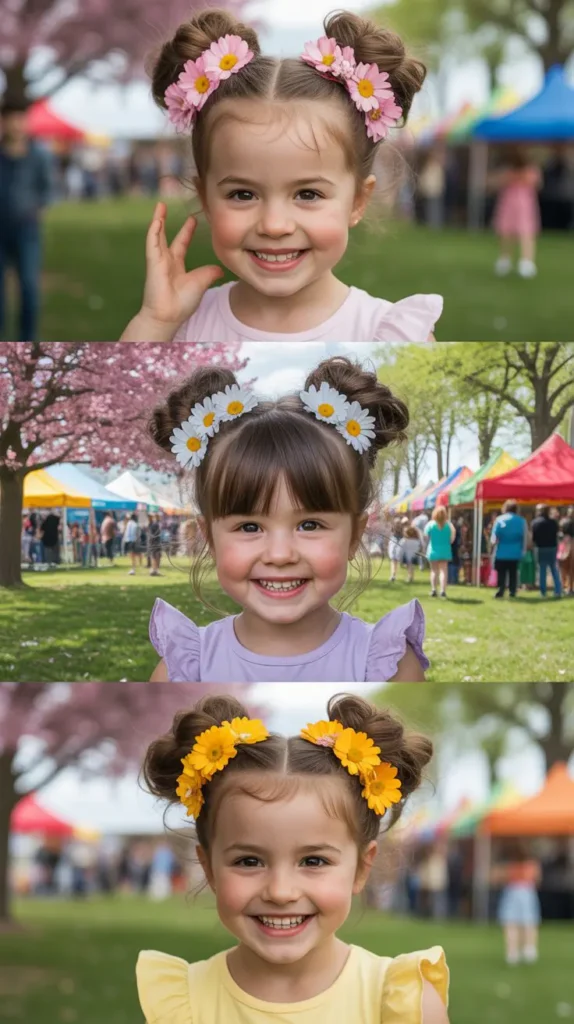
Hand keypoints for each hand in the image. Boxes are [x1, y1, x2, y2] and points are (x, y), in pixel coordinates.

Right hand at [141, 201, 223, 327]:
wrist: (169, 314)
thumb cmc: (183, 303)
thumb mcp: (202, 282)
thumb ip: (210, 272)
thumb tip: (220, 269)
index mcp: (177, 267)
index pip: (182, 244)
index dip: (187, 232)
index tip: (193, 219)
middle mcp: (166, 262)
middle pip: (167, 237)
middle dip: (168, 222)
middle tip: (169, 206)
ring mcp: (158, 261)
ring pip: (157, 236)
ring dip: (157, 220)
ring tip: (160, 205)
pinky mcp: (153, 262)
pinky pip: (152, 242)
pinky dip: (154, 230)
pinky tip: (157, 218)